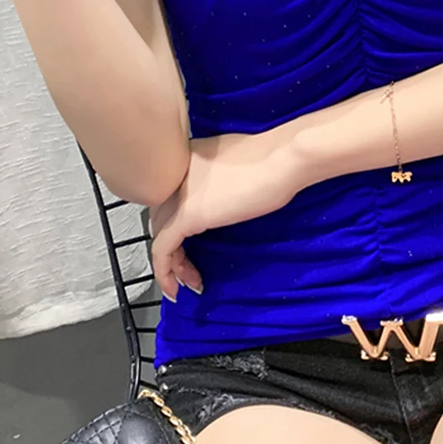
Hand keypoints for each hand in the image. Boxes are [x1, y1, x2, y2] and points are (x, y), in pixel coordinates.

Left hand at [149, 128, 305, 302]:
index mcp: (186, 156)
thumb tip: (220, 193)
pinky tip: (176, 288)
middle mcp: (175, 172)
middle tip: (189, 266)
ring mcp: (179, 192)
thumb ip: (217, 176)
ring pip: (159, 233)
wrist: (283, 159)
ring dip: (172, 262)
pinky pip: (163, 249)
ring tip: (190, 280)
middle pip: (160, 215)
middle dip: (172, 245)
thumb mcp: (234, 161)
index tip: (190, 241)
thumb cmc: (273, 157)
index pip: (167, 194)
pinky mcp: (188, 214)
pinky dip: (166, 271)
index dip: (174, 221)